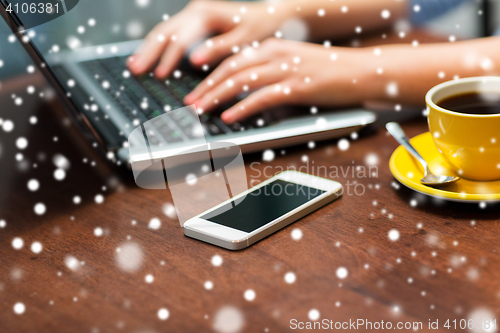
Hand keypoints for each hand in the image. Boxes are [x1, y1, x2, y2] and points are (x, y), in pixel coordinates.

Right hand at [127, 0, 292, 77]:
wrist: (270, 15)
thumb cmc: (260, 27)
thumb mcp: (243, 40)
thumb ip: (218, 49)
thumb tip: (194, 61)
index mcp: (206, 13)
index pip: (181, 37)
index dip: (169, 57)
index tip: (160, 74)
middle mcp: (196, 10)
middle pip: (165, 31)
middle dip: (149, 51)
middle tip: (135, 70)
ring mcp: (192, 14)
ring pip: (164, 30)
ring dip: (148, 48)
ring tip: (134, 65)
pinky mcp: (193, 21)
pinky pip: (170, 33)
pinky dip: (158, 46)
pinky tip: (148, 58)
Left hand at [185, 38, 376, 122]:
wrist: (360, 70)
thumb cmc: (328, 70)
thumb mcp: (294, 63)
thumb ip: (270, 72)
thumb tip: (246, 91)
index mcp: (272, 47)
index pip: (232, 61)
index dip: (210, 77)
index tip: (196, 90)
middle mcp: (275, 54)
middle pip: (230, 69)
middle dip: (206, 87)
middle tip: (190, 102)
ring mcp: (286, 69)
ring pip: (241, 81)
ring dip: (217, 96)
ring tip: (201, 110)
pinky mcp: (297, 86)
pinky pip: (263, 97)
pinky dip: (243, 107)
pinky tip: (230, 116)